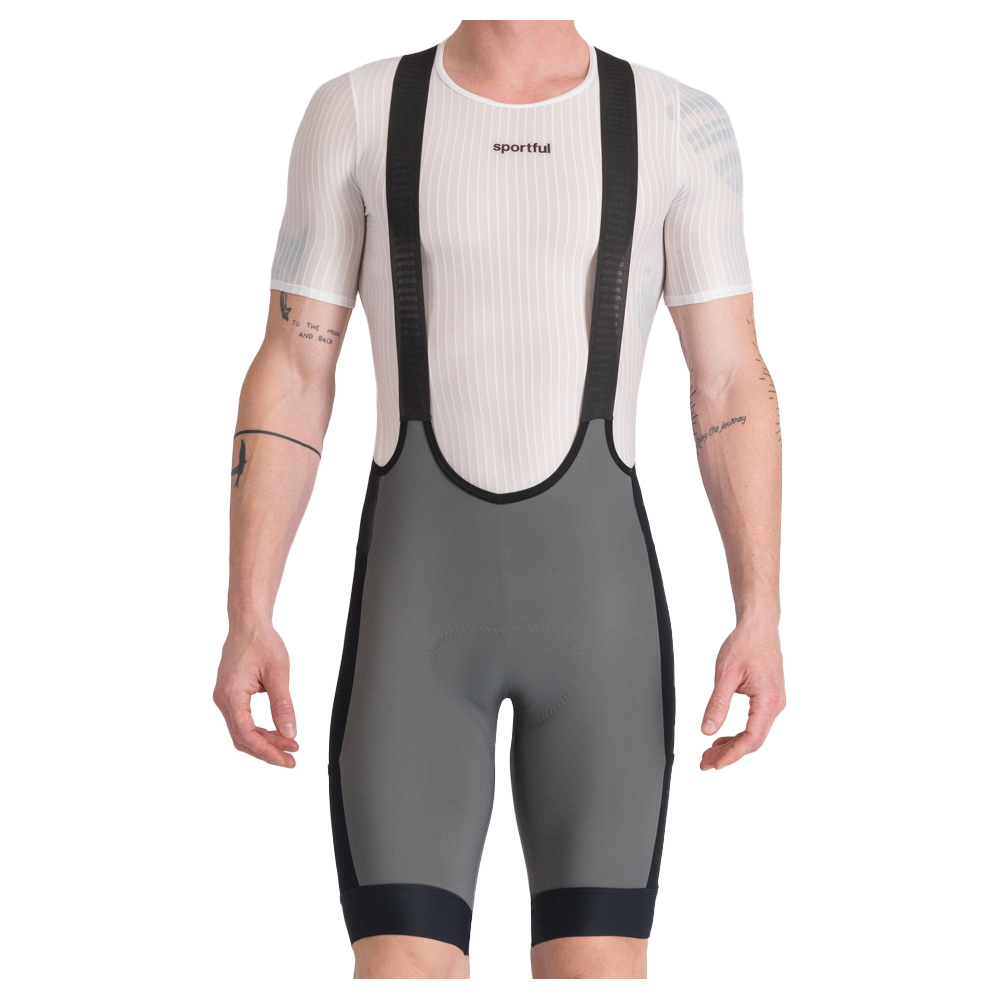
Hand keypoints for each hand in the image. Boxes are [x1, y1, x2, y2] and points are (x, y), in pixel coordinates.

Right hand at [213, 622, 298, 766]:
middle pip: (241, 737)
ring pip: (241, 731)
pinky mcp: (228, 695)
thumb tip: (289, 733)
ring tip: (288, 746)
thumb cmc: (261, 642)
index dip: (267, 751)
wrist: (248, 623)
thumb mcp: (278, 673)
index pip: (246, 734)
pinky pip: (241, 721)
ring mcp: (223, 697)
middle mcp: (222, 698)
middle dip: (267, 750)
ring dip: (264, 742)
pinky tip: (276, 733)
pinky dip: (258, 730)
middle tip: (291, 758)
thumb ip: (283, 705)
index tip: (286, 759)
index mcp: (231, 693)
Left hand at [700, 621, 784, 769]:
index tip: (715, 764)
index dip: (732, 754)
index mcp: (768, 700)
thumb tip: (707, 730)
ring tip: (709, 752)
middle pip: (753, 740)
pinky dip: (738, 733)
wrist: (759, 626)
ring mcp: (774, 702)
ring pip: (754, 734)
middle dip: (729, 753)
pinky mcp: (769, 698)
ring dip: (732, 745)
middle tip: (705, 762)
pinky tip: (722, 737)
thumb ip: (717, 704)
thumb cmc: (745, 644)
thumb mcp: (726, 674)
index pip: (752, 738)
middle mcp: (776, 704)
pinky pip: (755, 723)